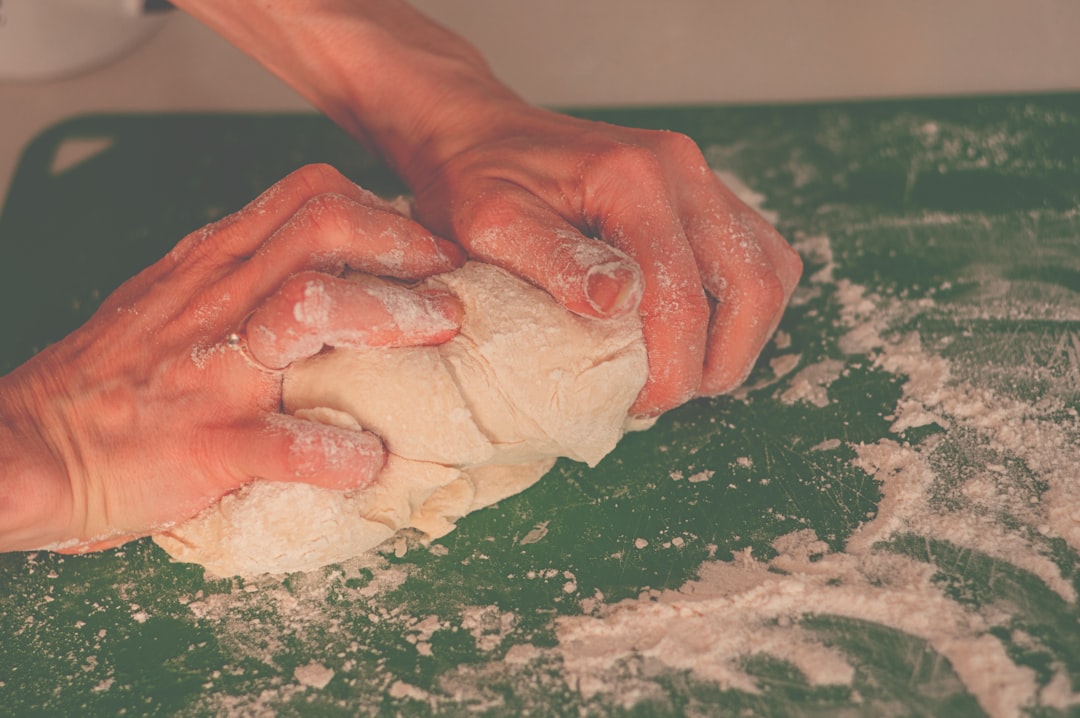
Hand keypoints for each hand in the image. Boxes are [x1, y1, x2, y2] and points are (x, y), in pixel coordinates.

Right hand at [0, 164, 463, 552]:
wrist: (34, 448)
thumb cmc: (113, 381)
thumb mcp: (175, 300)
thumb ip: (246, 277)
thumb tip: (333, 274)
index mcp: (214, 265)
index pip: (309, 196)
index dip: (383, 212)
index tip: (426, 250)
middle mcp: (219, 301)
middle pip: (325, 227)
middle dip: (405, 248)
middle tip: (450, 289)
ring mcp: (215, 371)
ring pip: (312, 308)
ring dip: (387, 319)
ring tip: (435, 341)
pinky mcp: (209, 444)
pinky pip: (288, 444)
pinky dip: (338, 454)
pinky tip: (367, 461)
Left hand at [406, 104, 802, 415]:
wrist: (480, 133)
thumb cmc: (475, 180)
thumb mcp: (492, 223)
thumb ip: (554, 262)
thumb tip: (619, 305)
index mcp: (632, 177)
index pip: (681, 294)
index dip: (670, 368)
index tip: (635, 405)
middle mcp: (682, 170)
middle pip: (752, 285)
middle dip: (720, 361)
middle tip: (667, 398)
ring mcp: (700, 178)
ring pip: (769, 271)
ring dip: (741, 337)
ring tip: (687, 374)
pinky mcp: (702, 194)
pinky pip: (759, 255)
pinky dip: (741, 306)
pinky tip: (697, 334)